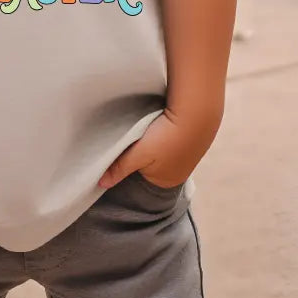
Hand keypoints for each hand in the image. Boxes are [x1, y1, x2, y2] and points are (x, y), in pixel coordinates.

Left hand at [98, 110, 213, 189]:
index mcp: (165, 181)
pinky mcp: (192, 141)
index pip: (140, 177)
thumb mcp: (139, 154)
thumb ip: (120, 168)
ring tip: (147, 133)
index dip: (130, 165)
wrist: (196, 112)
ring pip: (162, 153)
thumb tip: (101, 184)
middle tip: (134, 141)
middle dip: (142, 155)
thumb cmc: (166, 137)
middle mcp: (179, 174)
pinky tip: (160, 127)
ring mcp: (188, 158)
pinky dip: (165, 136)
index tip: (123, 152)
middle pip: (151, 167)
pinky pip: (172, 142)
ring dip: (154, 144)